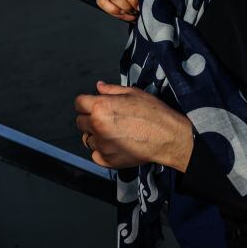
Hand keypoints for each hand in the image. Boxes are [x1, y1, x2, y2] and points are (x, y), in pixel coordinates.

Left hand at [75, 81, 192, 171]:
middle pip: (80, 122)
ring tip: (113, 133)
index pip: (79, 103)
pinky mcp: (108, 160)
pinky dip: (102, 151)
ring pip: (87, 139)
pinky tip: (114, 145)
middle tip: (106, 118)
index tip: (94, 105)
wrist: (168, 137)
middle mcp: (97, 126)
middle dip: (89, 118)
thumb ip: (112, 90)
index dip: (86, 103)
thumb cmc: (153, 113)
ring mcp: (102, 145)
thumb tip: (99, 87)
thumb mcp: (133, 93)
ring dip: (96, 135)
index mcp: (101, 107)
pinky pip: (95, 155)